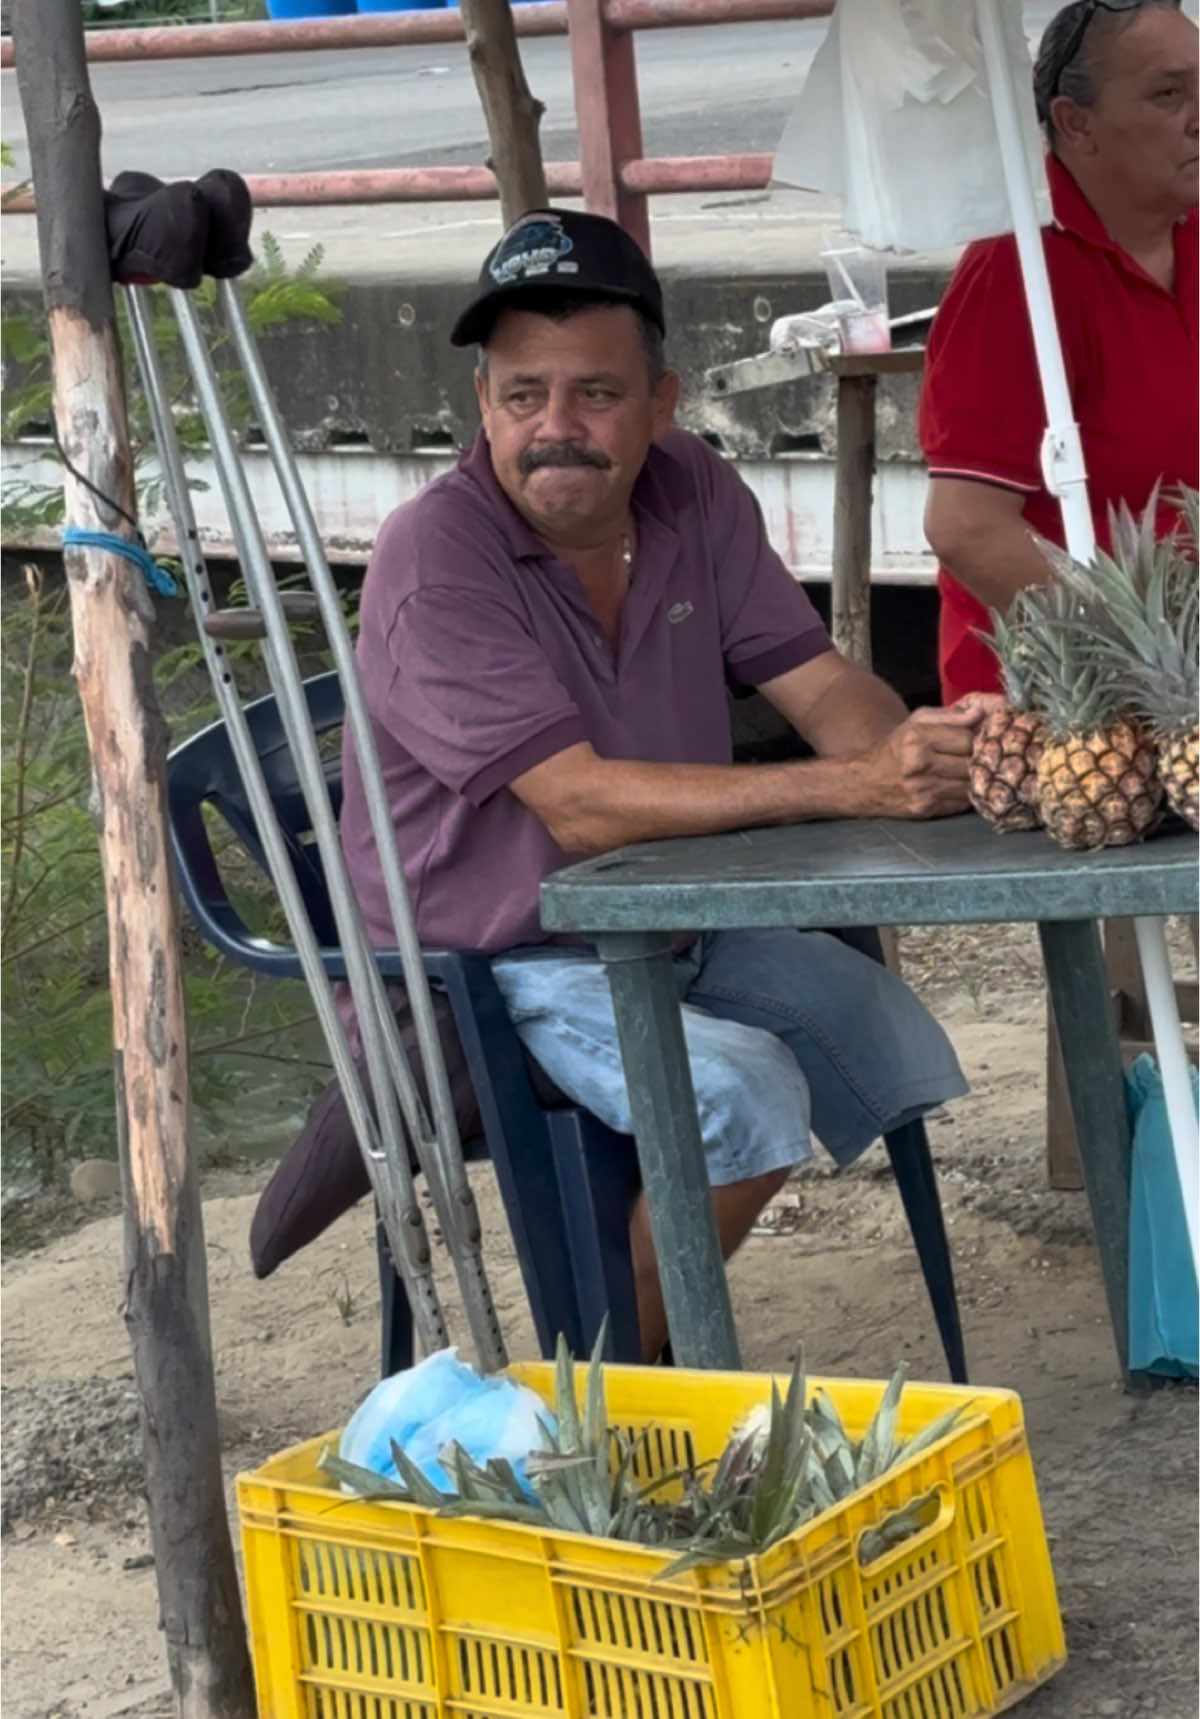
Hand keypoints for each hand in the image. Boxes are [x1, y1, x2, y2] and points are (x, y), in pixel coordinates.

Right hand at [858, 703, 986, 818]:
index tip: (973, 739)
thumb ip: (950, 716)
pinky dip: (963, 794)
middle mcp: (919, 764)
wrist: (867, 782)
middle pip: (971, 762)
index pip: (967, 739)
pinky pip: (961, 802)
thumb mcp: (917, 721)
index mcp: (917, 738)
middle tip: (974, 756)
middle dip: (977, 759)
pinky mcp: (927, 809)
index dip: (976, 738)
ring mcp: (924, 790)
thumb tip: (980, 715)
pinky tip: (953, 786)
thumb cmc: (897, 747)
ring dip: (972, 778)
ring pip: (970, 784)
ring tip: (964, 771)